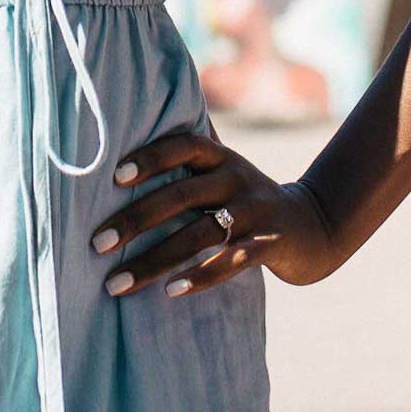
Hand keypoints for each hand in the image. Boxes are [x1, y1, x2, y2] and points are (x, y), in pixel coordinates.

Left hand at [90, 127, 334, 294]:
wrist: (312, 226)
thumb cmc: (247, 197)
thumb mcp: (224, 169)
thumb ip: (191, 154)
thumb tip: (138, 120)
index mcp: (221, 157)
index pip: (183, 146)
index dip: (150, 157)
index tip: (114, 177)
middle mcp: (236, 178)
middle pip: (181, 195)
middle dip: (137, 219)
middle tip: (98, 242)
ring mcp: (254, 212)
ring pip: (199, 234)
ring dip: (155, 260)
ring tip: (117, 283)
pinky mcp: (269, 244)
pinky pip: (231, 261)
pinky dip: (200, 276)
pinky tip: (170, 291)